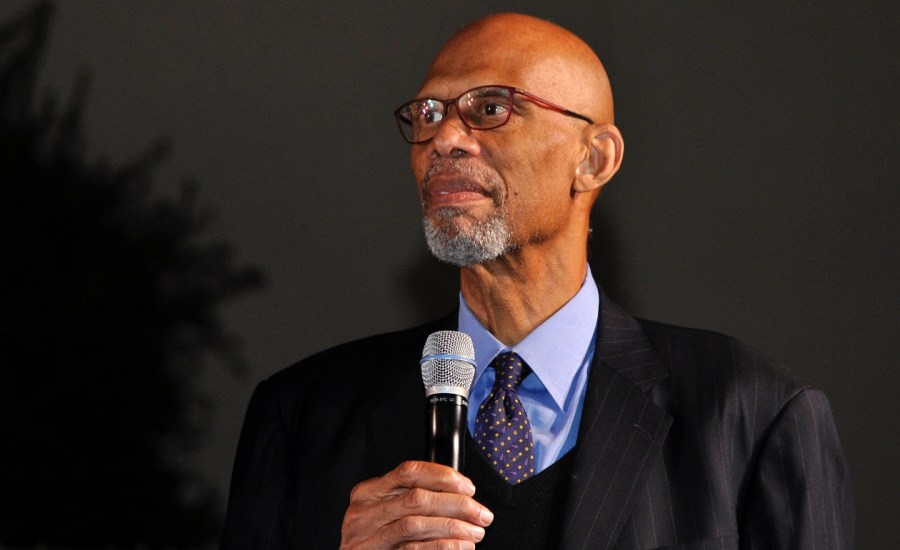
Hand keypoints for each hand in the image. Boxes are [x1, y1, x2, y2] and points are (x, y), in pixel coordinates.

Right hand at [340, 460, 493, 548]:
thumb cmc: (379, 539)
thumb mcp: (388, 511)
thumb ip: (413, 498)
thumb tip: (460, 494)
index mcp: (368, 493)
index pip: (409, 472)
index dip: (443, 476)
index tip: (468, 487)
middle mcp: (363, 513)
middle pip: (416, 498)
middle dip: (457, 504)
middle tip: (481, 514)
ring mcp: (366, 538)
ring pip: (416, 524)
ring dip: (453, 527)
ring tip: (476, 532)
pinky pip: (413, 549)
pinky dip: (442, 547)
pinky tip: (461, 546)